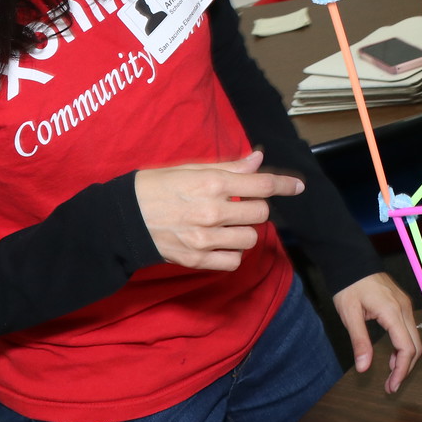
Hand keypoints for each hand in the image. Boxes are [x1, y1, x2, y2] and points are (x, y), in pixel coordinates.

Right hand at [134, 151, 303, 270]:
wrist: (123, 218)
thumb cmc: (156, 187)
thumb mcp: (190, 168)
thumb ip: (228, 166)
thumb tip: (259, 160)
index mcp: (211, 183)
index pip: (262, 185)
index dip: (285, 185)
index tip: (298, 186)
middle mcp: (212, 211)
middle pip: (261, 213)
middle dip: (256, 207)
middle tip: (241, 204)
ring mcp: (205, 238)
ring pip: (250, 238)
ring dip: (245, 230)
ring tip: (229, 224)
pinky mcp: (197, 260)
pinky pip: (234, 261)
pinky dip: (233, 252)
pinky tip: (221, 242)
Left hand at [332, 272, 421, 393]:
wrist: (353, 261)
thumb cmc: (350, 285)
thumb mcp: (349, 315)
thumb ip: (359, 341)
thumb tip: (364, 368)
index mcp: (392, 312)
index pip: (406, 348)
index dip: (401, 371)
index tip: (392, 387)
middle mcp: (404, 309)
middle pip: (416, 346)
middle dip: (405, 369)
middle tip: (391, 386)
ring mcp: (405, 305)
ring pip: (415, 339)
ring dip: (405, 359)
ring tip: (390, 375)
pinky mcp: (402, 305)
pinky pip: (409, 330)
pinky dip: (404, 346)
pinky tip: (392, 356)